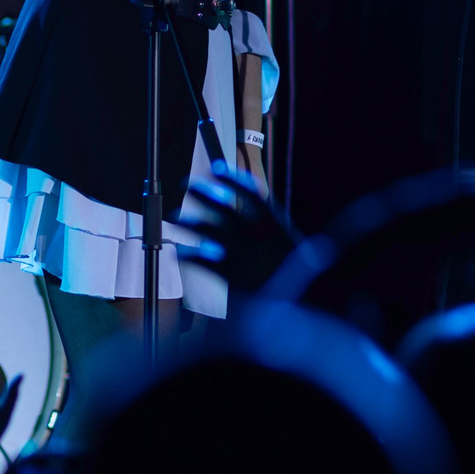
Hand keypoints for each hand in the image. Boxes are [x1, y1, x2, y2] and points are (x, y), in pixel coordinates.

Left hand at [178, 165, 298, 296]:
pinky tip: (180, 252)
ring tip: (176, 216)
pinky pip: (202, 261)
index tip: (217, 166)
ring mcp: (241, 255)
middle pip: (223, 207)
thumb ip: (273, 227)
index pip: (250, 194)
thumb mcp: (294, 246)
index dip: (232, 178)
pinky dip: (189, 255)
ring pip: (207, 231)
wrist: (298, 307)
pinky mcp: (230, 275)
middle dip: (204, 193)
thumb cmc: (296, 276)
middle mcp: (255, 236)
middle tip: (188, 184)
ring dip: (190, 222)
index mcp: (274, 226)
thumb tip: (258, 209)